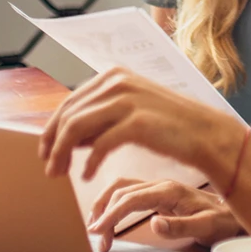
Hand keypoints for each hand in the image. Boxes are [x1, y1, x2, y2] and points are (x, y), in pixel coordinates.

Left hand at [39, 67, 216, 179]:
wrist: (205, 133)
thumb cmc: (168, 125)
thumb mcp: (131, 109)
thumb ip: (100, 116)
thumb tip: (65, 134)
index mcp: (115, 75)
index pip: (70, 101)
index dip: (52, 129)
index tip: (45, 152)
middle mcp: (118, 81)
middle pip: (68, 115)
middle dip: (51, 145)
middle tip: (50, 170)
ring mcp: (128, 100)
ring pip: (76, 128)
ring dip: (61, 155)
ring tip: (61, 175)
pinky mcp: (137, 123)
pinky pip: (99, 145)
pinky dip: (88, 163)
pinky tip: (87, 176)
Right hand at [87, 177, 242, 251]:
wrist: (234, 214)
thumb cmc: (223, 221)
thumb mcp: (206, 227)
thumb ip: (180, 227)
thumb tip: (154, 223)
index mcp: (170, 190)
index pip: (131, 198)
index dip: (111, 214)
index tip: (98, 231)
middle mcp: (161, 185)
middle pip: (121, 191)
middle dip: (103, 212)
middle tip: (96, 237)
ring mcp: (158, 189)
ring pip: (121, 189)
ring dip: (105, 206)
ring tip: (97, 229)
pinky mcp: (158, 195)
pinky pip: (128, 194)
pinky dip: (113, 204)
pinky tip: (109, 219)